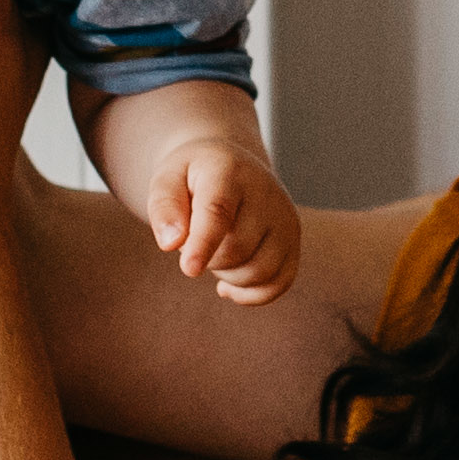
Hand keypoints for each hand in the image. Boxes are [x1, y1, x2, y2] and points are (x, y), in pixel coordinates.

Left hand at [143, 134, 303, 305]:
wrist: (231, 165)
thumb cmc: (193, 177)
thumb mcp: (167, 178)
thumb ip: (164, 207)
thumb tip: (170, 243)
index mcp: (229, 172)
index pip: (219, 211)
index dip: (204, 243)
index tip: (189, 270)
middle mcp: (266, 194)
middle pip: (236, 250)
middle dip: (207, 258)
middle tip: (195, 239)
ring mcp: (285, 219)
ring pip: (259, 272)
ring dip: (228, 276)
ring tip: (214, 252)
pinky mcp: (294, 242)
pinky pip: (278, 284)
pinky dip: (250, 294)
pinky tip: (228, 285)